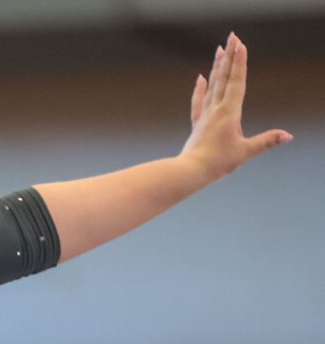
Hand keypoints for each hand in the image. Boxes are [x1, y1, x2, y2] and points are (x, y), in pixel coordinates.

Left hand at [180, 32, 291, 180]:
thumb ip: (266, 141)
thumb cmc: (218, 162)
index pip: (236, 82)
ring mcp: (205, 115)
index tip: (241, 45)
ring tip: (219, 49)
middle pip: (224, 78)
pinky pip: (199, 102)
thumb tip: (287, 135)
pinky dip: (200, 89)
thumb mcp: (246, 152)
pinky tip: (201, 77)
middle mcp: (216, 109)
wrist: (190, 171)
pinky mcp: (198, 123)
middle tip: (232, 37)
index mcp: (229, 113)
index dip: (239, 63)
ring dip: (217, 67)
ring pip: (212, 86)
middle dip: (229, 56)